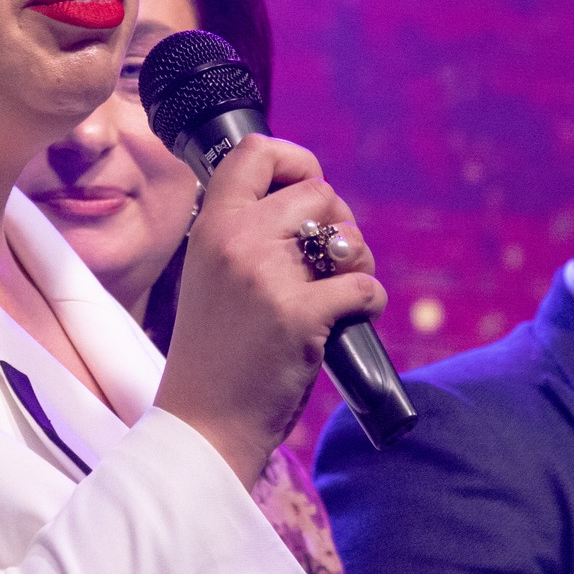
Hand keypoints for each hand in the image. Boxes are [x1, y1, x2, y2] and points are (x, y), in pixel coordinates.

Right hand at [153, 135, 383, 486]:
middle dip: (339, 220)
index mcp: (210, 226)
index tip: (307, 184)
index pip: (255, 151)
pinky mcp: (301, 315)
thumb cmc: (215, 354)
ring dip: (360, 258)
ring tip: (342, 288)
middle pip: (317, 190)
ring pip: (347, 235)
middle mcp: (236, 241)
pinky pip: (364, 284)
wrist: (204, 422)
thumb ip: (246, 235)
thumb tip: (314, 203)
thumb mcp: (210, 275)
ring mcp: (268, 277)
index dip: (295, 159)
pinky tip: (354, 317)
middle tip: (332, 258)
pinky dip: (370, 301)